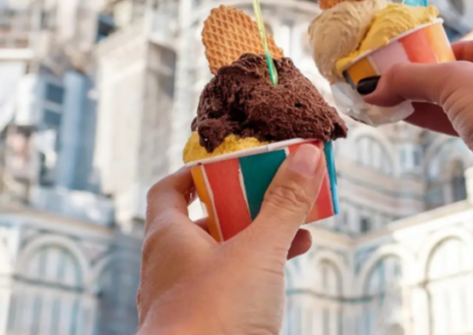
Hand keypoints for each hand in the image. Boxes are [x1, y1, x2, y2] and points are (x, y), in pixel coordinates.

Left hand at [137, 144, 326, 334]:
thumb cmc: (213, 316)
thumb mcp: (258, 251)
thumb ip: (284, 204)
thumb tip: (305, 156)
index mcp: (168, 237)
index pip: (171, 189)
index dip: (200, 173)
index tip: (236, 166)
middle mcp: (167, 268)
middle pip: (202, 223)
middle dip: (244, 208)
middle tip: (279, 197)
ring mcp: (180, 302)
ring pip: (218, 260)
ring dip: (255, 244)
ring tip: (298, 235)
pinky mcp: (201, 328)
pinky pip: (226, 292)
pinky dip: (254, 278)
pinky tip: (282, 280)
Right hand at [363, 37, 472, 242]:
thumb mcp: (454, 81)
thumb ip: (412, 78)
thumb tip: (374, 87)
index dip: (456, 47)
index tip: (425, 55)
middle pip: (468, 78)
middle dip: (431, 78)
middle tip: (396, 80)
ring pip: (462, 108)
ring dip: (429, 104)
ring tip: (391, 101)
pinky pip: (461, 133)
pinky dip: (436, 125)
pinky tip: (410, 121)